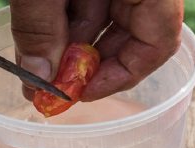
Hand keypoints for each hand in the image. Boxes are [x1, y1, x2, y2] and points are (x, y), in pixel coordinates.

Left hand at [11, 0, 182, 101]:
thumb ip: (41, 24)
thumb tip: (37, 73)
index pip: (158, 42)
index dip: (121, 75)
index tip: (81, 91)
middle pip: (130, 35)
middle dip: (86, 64)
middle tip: (49, 86)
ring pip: (104, 19)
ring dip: (68, 44)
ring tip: (35, 63)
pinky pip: (86, 0)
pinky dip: (62, 19)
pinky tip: (38, 36)